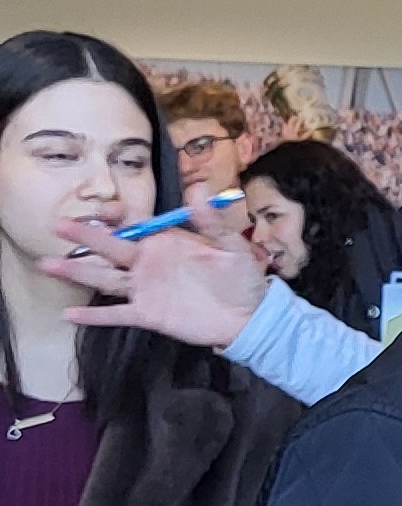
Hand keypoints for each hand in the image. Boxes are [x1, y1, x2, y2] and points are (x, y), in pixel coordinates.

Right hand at [49, 206, 266, 347]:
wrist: (249, 317)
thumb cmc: (240, 278)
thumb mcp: (231, 247)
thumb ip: (213, 222)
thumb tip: (200, 189)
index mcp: (165, 240)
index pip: (133, 222)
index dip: (117, 214)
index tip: (106, 211)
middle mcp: (147, 261)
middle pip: (110, 246)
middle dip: (85, 236)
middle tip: (59, 225)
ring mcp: (144, 288)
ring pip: (104, 277)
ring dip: (77, 271)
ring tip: (47, 264)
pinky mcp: (147, 314)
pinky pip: (116, 314)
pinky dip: (93, 316)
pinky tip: (68, 315)